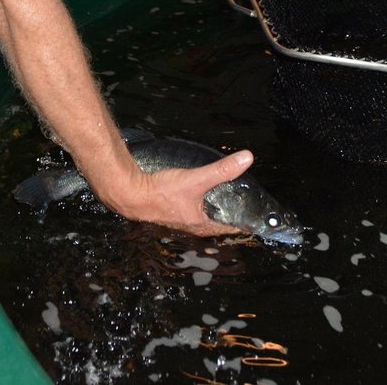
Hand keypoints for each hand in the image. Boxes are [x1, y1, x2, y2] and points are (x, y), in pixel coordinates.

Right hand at [101, 150, 254, 236]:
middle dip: (229, 216)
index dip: (244, 221)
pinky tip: (196, 197)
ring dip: (213, 212)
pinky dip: (198, 207)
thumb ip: (221, 170)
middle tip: (242, 204)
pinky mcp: (168, 214)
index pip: (230, 228)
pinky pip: (190, 213)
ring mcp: (179, 222)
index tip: (256, 214)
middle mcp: (192, 227)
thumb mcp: (196, 179)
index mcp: (202, 224)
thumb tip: (247, 159)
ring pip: (202, 219)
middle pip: (217, 224)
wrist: (130, 194)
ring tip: (222, 200)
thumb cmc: (162, 191)